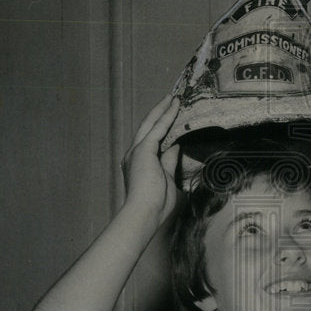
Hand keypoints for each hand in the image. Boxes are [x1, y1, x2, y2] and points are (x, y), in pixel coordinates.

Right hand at [120, 94, 180, 225]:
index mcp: (139, 163)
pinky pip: (158, 128)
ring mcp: (137, 151)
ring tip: (173, 98)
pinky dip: (166, 116)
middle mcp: (134, 154)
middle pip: (148, 127)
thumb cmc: (156, 204)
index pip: (152, 140)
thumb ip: (169, 161)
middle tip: (170, 99)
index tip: (172, 116)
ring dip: (163, 109)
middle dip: (159, 112)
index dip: (162, 127)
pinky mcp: (143, 150)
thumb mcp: (166, 178)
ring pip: (151, 124)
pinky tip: (174, 106)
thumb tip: (176, 147)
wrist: (144, 212)